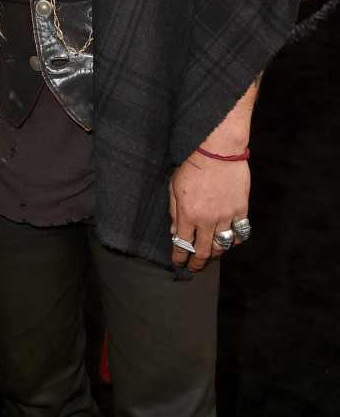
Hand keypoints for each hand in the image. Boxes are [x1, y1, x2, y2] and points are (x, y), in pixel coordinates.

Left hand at [168, 150, 250, 270]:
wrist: (217, 150)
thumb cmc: (192, 164)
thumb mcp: (174, 186)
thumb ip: (174, 211)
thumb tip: (175, 231)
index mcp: (188, 214)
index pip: (182, 244)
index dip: (180, 256)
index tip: (179, 261)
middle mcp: (207, 219)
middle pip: (203, 251)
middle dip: (197, 263)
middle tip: (194, 267)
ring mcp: (226, 216)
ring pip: (222, 245)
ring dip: (215, 252)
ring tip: (210, 253)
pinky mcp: (241, 210)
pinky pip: (239, 233)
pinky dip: (234, 240)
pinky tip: (229, 240)